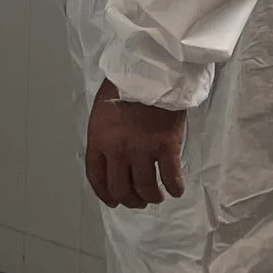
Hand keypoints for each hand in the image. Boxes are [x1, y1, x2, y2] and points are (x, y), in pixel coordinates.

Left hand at [86, 78, 187, 208]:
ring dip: (152, 197)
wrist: (151, 71)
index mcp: (99, 140)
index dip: (105, 195)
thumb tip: (111, 156)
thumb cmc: (126, 85)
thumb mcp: (103, 109)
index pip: (96, 178)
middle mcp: (119, 151)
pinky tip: (176, 189)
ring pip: (145, 189)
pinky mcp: (166, 147)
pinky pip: (171, 178)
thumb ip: (104, 135)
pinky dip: (174, 188)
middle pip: (121, 189)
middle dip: (130, 200)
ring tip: (157, 195)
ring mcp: (143, 150)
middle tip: (139, 200)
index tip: (113, 201)